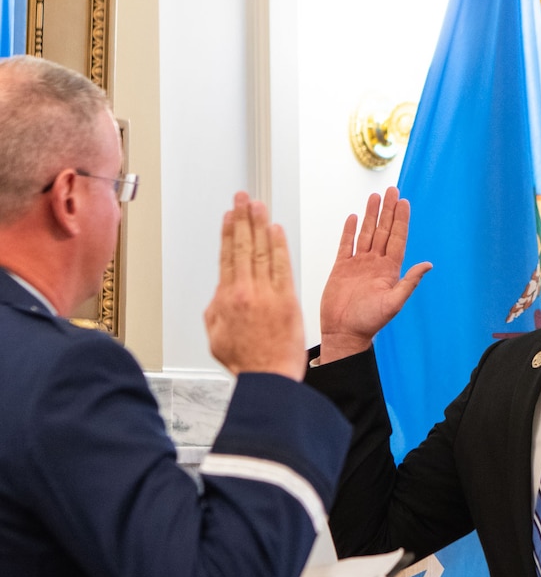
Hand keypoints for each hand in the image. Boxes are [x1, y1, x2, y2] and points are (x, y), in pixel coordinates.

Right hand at [204, 192, 305, 379]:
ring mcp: (267, 294)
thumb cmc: (247, 362)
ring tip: (258, 205)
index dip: (228, 233)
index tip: (229, 216)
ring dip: (260, 224)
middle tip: (242, 198)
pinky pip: (282, 266)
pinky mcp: (288, 300)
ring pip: (262, 251)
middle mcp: (245, 292)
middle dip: (242, 219)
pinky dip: (279, 245)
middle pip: (243, 247)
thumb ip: (216, 310)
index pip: (227, 257)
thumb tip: (219, 294)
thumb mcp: (216, 337)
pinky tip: (277, 230)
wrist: (269, 378)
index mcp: (226, 299)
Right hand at [319, 186, 430, 362]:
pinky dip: (349, 231)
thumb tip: (428, 265)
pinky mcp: (341, 268)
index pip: (397, 239)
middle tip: (392, 190)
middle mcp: (375, 264)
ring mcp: (358, 265)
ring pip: (365, 234)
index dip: (401, 220)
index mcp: (389, 270)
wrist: (344, 332)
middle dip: (387, 210)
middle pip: (382, 231)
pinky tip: (353, 218)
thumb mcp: (393, 303)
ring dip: (370, 215)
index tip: (404, 202)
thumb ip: (409, 282)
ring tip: (374, 197)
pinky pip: (346, 245)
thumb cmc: (369, 322)